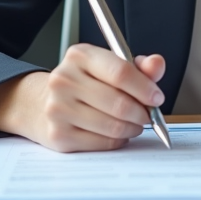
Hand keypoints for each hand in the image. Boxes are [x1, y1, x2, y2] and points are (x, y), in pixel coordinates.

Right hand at [24, 44, 165, 152]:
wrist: (43, 103)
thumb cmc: (84, 83)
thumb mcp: (109, 66)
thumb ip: (138, 67)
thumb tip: (157, 64)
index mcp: (79, 56)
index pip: (120, 72)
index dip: (145, 88)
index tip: (157, 98)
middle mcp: (64, 79)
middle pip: (119, 103)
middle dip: (142, 112)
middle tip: (148, 114)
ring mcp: (58, 109)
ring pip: (113, 126)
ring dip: (132, 128)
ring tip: (134, 124)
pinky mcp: (59, 135)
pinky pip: (103, 143)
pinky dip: (117, 140)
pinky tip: (116, 133)